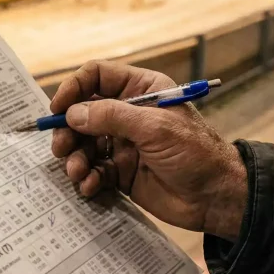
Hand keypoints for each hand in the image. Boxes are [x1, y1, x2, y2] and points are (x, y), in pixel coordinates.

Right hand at [50, 61, 248, 239]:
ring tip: (77, 172)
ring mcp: (123, 143)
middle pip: (83, 113)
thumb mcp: (154, 128)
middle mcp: (129, 113)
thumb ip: (111, 117)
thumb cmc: (194, 153)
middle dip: (69, 131)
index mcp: (141, 90)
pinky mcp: (121, 171)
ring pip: (84, 144)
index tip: (58, 109)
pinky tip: (90, 186)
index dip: (74, 88)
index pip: (97, 76)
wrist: (215, 197)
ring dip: (75, 158)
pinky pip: (94, 170)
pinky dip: (87, 178)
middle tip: (61, 149)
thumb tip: (72, 113)